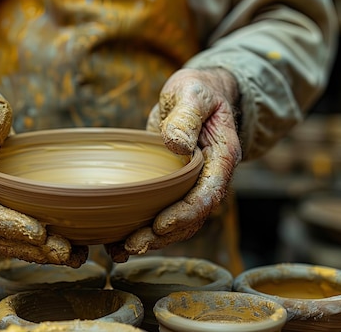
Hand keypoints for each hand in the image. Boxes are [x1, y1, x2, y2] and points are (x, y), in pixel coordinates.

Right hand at [0, 80, 87, 266]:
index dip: (6, 225)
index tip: (37, 231)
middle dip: (28, 247)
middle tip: (63, 252)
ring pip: (7, 240)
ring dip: (38, 252)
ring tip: (72, 256)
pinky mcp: (2, 207)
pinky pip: (18, 232)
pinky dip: (42, 244)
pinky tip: (71, 248)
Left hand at [110, 68, 242, 258]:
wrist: (197, 94)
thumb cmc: (197, 90)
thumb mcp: (191, 93)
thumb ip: (186, 116)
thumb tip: (176, 144)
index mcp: (221, 157)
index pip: (208, 194)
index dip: (186, 213)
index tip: (160, 225)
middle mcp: (210, 177)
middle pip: (192, 217)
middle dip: (162, 236)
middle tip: (130, 245)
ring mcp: (192, 185)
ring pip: (177, 223)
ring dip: (151, 240)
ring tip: (120, 251)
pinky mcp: (174, 186)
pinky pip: (163, 212)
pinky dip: (144, 229)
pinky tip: (118, 240)